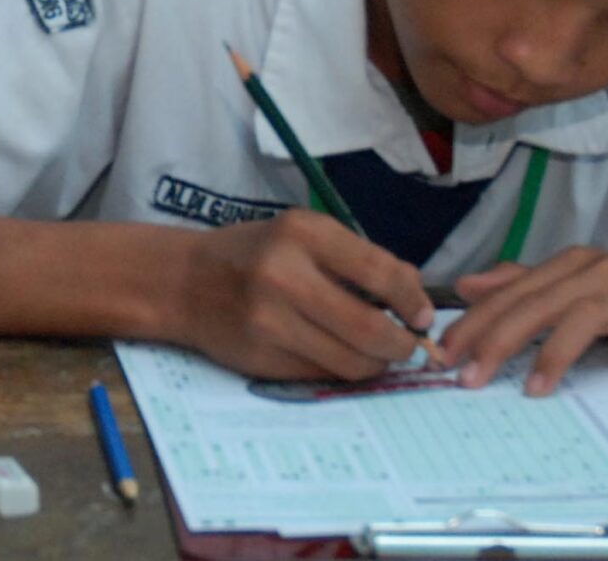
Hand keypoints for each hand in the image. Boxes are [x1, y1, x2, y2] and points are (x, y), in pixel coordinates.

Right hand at [174, 211, 436, 380]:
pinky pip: (322, 374)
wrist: (184, 282)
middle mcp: (284, 274)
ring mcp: (270, 320)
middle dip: (402, 344)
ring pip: (351, 361)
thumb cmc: (254, 254)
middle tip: (410, 346)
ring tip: (379, 356)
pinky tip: (341, 357)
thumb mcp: (303, 236)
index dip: (412, 300)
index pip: (380, 272)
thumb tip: (416, 295)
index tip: (423, 314)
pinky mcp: (261, 357)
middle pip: (370, 327)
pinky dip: (342, 371)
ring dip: (377, 365)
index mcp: (302, 232)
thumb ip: (358, 259)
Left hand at [436, 248, 607, 395]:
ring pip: (587, 311)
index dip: (476, 321)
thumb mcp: (583, 290)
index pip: (513, 293)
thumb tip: (470, 287)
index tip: (442, 354)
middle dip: (499, 339)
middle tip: (469, 376)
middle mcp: (600, 271)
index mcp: (574, 267)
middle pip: (539, 301)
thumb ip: (526, 287)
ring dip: (557, 350)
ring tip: (532, 388)